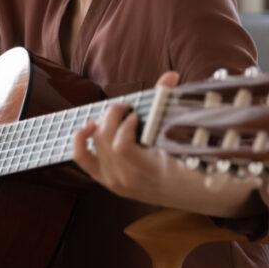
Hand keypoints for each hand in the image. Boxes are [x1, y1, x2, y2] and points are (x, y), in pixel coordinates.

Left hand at [73, 72, 263, 216]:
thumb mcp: (182, 140)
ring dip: (104, 122)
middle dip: (114, 116)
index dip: (126, 125)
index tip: (137, 115)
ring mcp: (112, 181)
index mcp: (147, 172)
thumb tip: (170, 75)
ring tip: (118, 115)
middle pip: (105, 138)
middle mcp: (125, 179)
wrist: (184, 192)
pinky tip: (89, 126)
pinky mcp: (103, 179)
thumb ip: (170, 105)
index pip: (121, 146)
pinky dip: (80, 139)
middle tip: (127, 108)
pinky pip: (82, 157)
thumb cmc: (188, 164)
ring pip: (95, 142)